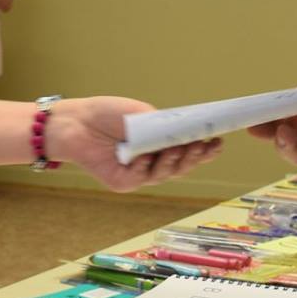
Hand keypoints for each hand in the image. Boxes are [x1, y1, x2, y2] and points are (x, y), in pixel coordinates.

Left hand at [47, 96, 222, 191]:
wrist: (77, 122)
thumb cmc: (110, 114)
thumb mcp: (143, 115)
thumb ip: (164, 127)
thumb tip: (187, 132)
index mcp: (160, 145)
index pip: (188, 151)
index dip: (204, 150)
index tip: (218, 142)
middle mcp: (152, 162)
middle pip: (180, 167)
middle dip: (194, 158)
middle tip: (201, 146)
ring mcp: (138, 175)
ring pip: (164, 175)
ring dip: (173, 163)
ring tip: (178, 150)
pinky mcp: (122, 183)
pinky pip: (139, 179)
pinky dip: (143, 168)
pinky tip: (143, 158)